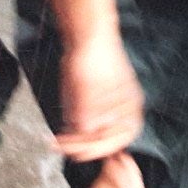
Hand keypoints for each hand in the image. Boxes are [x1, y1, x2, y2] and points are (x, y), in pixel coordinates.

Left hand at [55, 30, 142, 162]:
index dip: (98, 149)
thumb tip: (86, 129)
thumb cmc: (94, 55)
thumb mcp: (88, 84)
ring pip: (94, 132)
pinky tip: (63, 130)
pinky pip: (87, 123)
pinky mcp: (96, 104)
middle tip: (60, 147)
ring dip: (76, 138)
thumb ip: (88, 107)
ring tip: (57, 141)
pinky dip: (75, 128)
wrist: (87, 34)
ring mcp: (109, 108)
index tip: (78, 154)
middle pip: (105, 138)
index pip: (119, 138)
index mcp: (131, 108)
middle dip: (82, 145)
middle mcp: (123, 111)